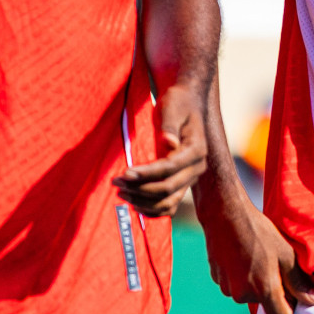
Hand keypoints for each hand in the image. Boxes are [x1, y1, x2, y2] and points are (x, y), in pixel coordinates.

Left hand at [112, 84, 208, 215]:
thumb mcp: (172, 108)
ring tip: (121, 193)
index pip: (170, 167)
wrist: (187, 103)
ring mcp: (191, 178)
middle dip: (140, 189)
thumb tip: (169, 143)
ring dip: (143, 201)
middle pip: (168, 188)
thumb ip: (170, 126)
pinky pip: (169, 205)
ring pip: (168, 202)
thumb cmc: (177, 103)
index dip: (147, 173)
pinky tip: (134, 205)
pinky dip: (152, 210)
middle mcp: (197, 167)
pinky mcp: (183, 183)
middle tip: (116, 182)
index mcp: (197, 149)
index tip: (126, 173)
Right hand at [203, 191, 313, 313]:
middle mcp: (243, 295)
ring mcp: (227, 288)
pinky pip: (235, 284)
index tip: (295, 299)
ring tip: (259, 256)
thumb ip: (298, 281)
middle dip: (273, 290)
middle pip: (264, 303)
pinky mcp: (217, 280)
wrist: (225, 214)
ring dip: (256, 282)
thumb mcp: (285, 253)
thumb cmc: (258, 231)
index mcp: (263, 290)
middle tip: (276, 265)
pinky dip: (242, 276)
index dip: (290, 310)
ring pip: (249, 293)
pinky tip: (244, 255)